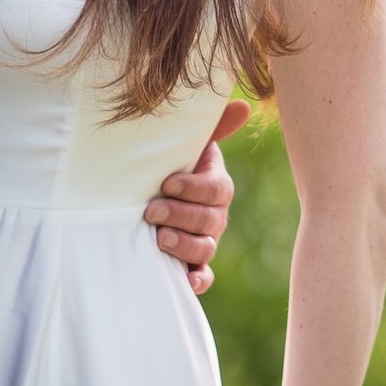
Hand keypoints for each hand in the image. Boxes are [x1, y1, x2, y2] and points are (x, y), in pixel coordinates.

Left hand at [147, 99, 248, 294]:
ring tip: (159, 240)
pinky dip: (196, 281)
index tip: (167, 184)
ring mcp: (205, 241)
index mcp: (214, 184)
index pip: (216, 189)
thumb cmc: (165, 165)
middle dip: (181, 216)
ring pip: (205, 248)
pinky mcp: (191, 266)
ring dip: (185, 246)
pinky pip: (202, 277)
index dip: (194, 188)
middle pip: (210, 220)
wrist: (142, 195)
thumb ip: (211, 126)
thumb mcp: (183, 144)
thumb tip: (244, 105)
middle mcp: (214, 214)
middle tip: (152, 212)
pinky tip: (184, 280)